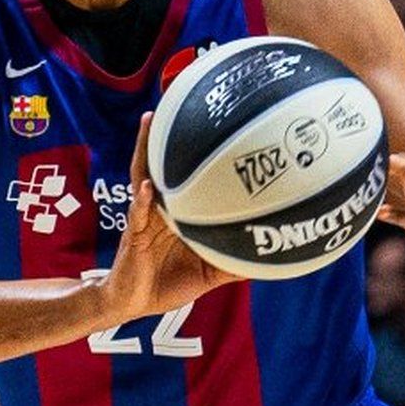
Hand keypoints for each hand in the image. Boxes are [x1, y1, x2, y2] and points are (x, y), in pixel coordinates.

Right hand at [102, 113, 241, 321]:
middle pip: (161, 164)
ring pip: (143, 177)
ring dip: (145, 151)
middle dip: (163, 134)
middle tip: (174, 101)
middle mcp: (160, 208)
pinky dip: (143, 201)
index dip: (192, 149)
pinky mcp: (133, 234)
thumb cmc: (167, 284)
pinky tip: (149, 189)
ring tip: (150, 123)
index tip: (208, 119)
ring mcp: (144, 217)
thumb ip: (235, 262)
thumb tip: (273, 258)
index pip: (184, 175)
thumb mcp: (209, 274)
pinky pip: (138, 214)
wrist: (132, 303)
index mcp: (177, 213)